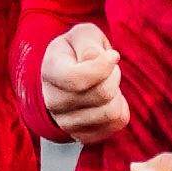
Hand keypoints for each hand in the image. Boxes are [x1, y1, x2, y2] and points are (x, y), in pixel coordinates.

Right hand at [39, 23, 129, 139]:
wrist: (65, 78)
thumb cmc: (76, 52)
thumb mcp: (82, 35)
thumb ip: (88, 43)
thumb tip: (97, 59)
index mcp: (51, 71)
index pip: (78, 79)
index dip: (103, 67)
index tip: (112, 55)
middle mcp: (53, 101)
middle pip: (103, 94)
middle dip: (114, 76)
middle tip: (108, 68)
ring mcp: (67, 123)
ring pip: (112, 112)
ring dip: (117, 93)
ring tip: (106, 83)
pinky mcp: (83, 135)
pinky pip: (116, 124)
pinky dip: (120, 108)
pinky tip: (108, 99)